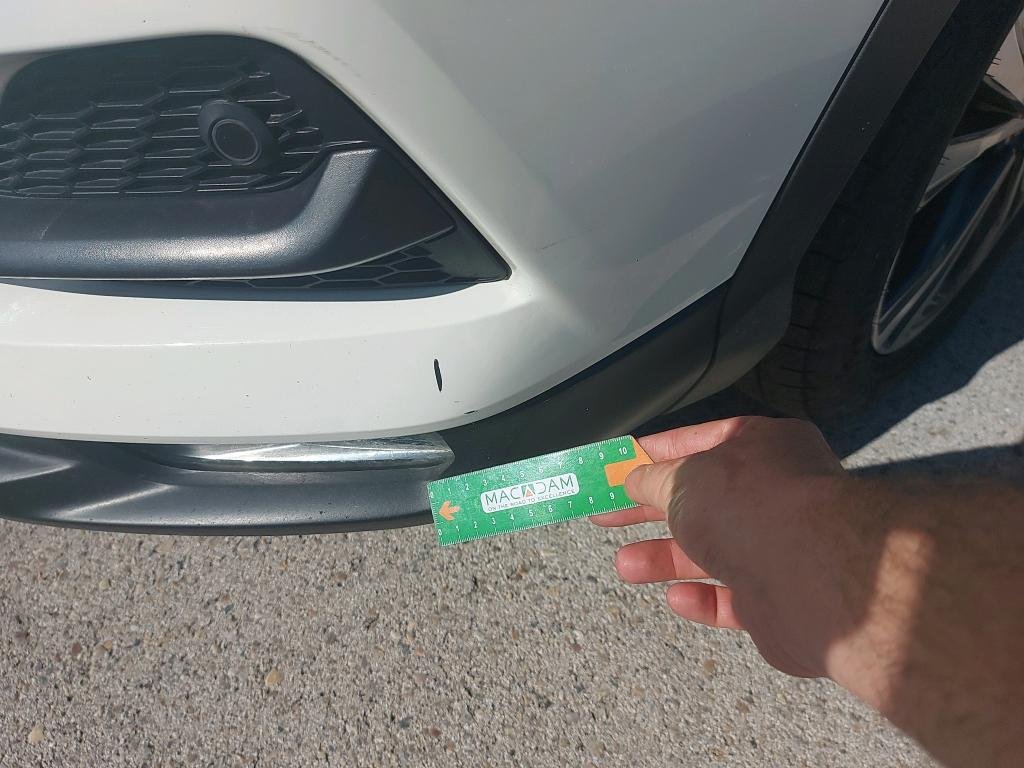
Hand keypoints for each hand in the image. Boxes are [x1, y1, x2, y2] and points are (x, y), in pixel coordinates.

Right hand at [593, 416, 854, 677]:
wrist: (814, 576)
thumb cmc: (748, 505)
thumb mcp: (684, 479)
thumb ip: (655, 479)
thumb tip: (633, 478)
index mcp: (764, 446)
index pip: (701, 443)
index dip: (655, 455)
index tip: (618, 469)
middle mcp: (778, 493)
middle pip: (703, 501)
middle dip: (651, 511)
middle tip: (605, 518)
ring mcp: (783, 547)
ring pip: (715, 552)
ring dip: (667, 557)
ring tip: (625, 566)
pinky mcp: (783, 599)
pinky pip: (736, 597)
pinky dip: (705, 598)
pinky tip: (677, 597)